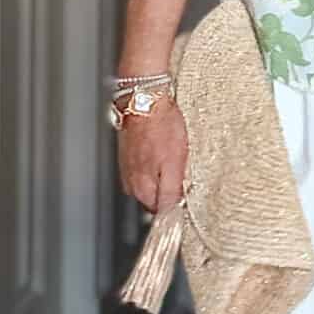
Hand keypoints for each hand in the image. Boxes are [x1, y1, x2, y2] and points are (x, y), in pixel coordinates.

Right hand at [117, 98, 188, 212]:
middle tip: (181, 173)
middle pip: (155, 200)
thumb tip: (171, 212)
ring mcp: (128, 170)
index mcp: (142, 187)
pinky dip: (156, 164)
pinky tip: (164, 151)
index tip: (185, 197)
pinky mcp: (130, 157)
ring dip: (163, 177)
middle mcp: (131, 182)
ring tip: (172, 158)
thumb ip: (171, 191)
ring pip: (151, 184)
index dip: (176, 205)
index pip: (161, 212)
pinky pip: (146, 169)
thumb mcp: (175, 163)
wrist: (146, 101)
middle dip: (170, 191)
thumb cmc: (161, 126)